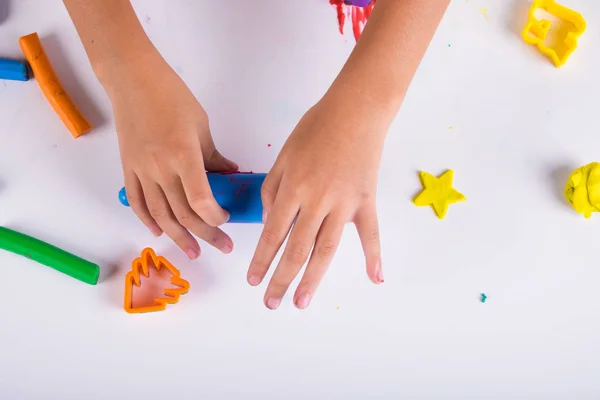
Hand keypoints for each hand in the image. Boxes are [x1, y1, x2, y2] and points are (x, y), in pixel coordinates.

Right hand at [106, 55, 237, 258]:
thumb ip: (214, 156)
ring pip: (160, 214)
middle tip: (222, 246)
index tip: (226, 218)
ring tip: (193, 251)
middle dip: (206, 234)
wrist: (132, 81)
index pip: (200, 199)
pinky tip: (159, 232)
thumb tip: (230, 174)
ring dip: (178, 237)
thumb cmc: (171, 96)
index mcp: (183, 155)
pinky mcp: (129, 169)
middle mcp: (161, 168)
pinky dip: (148, 220)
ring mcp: (142, 171)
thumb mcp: (201, 125)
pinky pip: (138, 202)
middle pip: (183, 213)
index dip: (214, 216)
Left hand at [247, 94, 385, 309]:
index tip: (254, 280)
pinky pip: (370, 233)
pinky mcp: (366, 201)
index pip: (273, 234)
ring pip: (327, 250)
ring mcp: (344, 204)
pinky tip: (374, 278)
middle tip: (271, 303)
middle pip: (297, 249)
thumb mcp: (284, 155)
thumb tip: (272, 223)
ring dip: (313, 279)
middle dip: (281, 279)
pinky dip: (373, 256)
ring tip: (302, 302)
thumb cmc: (316, 128)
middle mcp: (317, 202)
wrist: (355, 111)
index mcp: (293, 189)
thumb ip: (273, 190)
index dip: (261, 260)